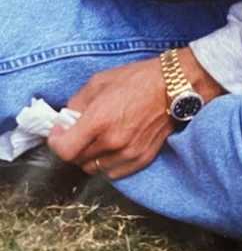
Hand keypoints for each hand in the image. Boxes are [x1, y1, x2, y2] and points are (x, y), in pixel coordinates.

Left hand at [47, 49, 223, 179]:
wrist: (177, 85)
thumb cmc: (139, 78)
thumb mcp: (101, 80)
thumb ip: (78, 102)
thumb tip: (66, 120)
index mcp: (99, 120)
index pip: (63, 150)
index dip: (56, 141)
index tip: (60, 131)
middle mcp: (112, 141)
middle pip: (77, 160)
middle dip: (74, 146)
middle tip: (81, 131)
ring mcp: (128, 153)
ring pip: (94, 168)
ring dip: (91, 156)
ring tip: (99, 138)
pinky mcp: (142, 158)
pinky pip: (113, 172)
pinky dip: (108, 163)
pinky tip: (114, 146)